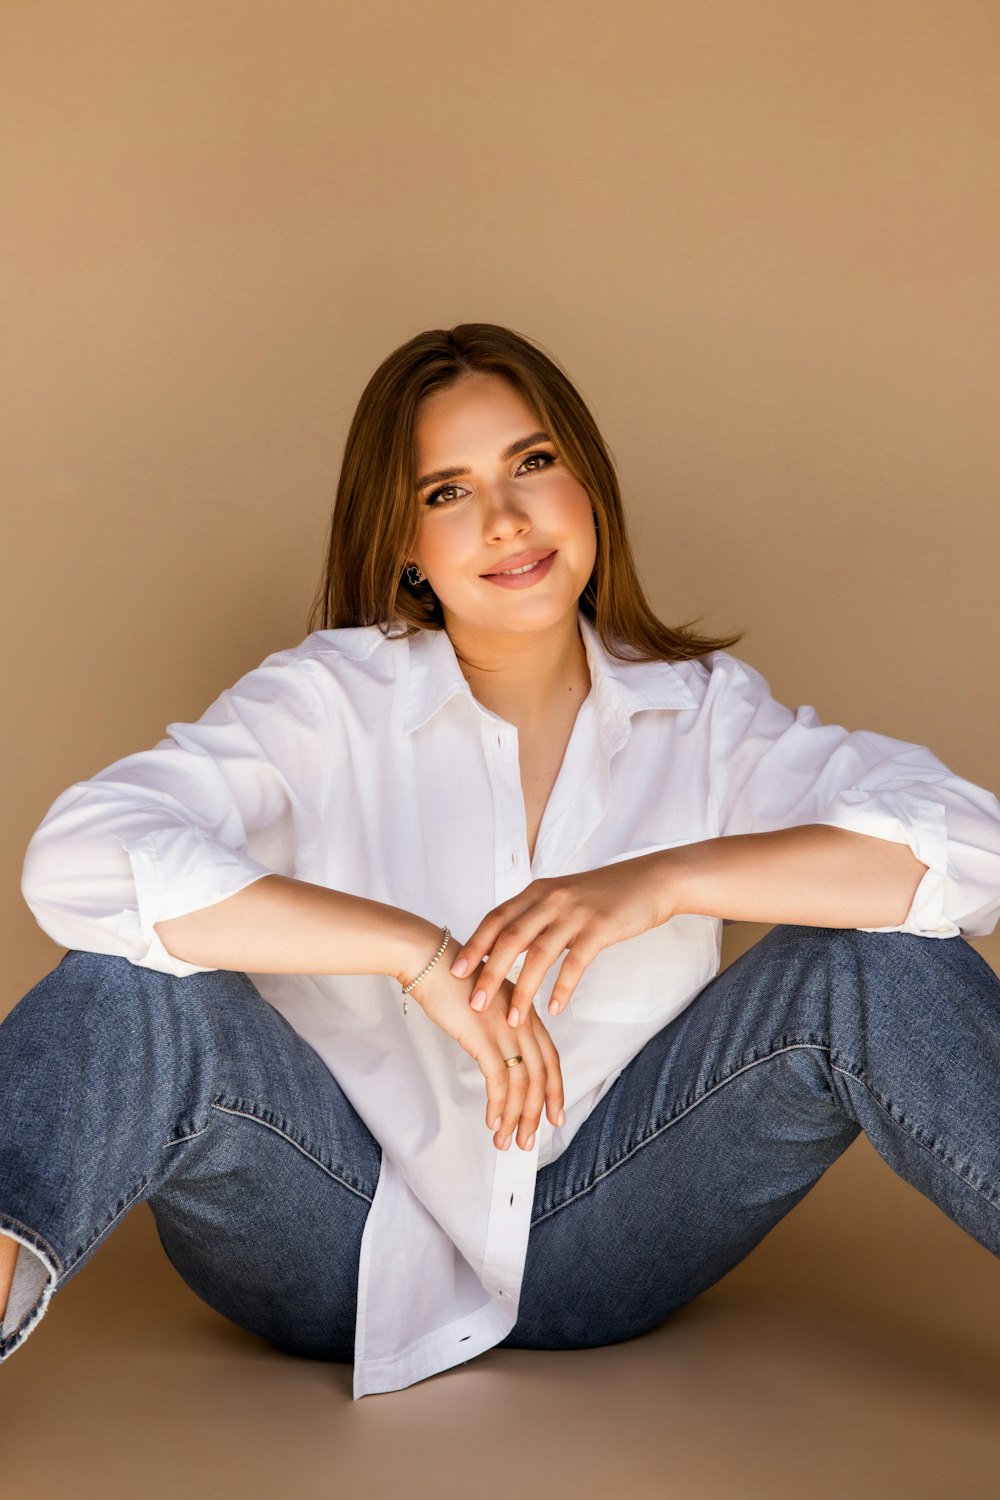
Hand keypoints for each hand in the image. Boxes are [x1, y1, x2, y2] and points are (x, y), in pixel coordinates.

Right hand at [403, 935, 565, 1150]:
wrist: (430, 960)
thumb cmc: (451, 980)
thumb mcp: (486, 1002)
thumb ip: (499, 1025)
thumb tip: (497, 1054)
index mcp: (526, 1012)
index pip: (550, 1059)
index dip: (555, 1091)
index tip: (555, 1116)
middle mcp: (522, 1021)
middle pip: (541, 1076)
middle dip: (537, 1113)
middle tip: (529, 1140)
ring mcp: (505, 1029)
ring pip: (522, 1083)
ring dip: (516, 1117)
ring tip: (507, 1141)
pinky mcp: (484, 1036)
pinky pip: (498, 1080)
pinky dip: (498, 1105)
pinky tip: (492, 1121)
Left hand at [448, 855, 674, 1025]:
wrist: (650, 881)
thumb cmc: (603, 894)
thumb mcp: (562, 897)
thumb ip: (535, 916)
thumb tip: (505, 946)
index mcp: (536, 892)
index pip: (495, 919)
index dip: (474, 946)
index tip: (455, 972)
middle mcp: (550, 899)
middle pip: (510, 939)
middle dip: (489, 973)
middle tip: (475, 1003)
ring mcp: (574, 913)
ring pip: (538, 956)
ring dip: (523, 991)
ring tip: (513, 1020)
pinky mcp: (599, 928)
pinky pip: (575, 963)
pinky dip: (562, 989)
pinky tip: (554, 1010)